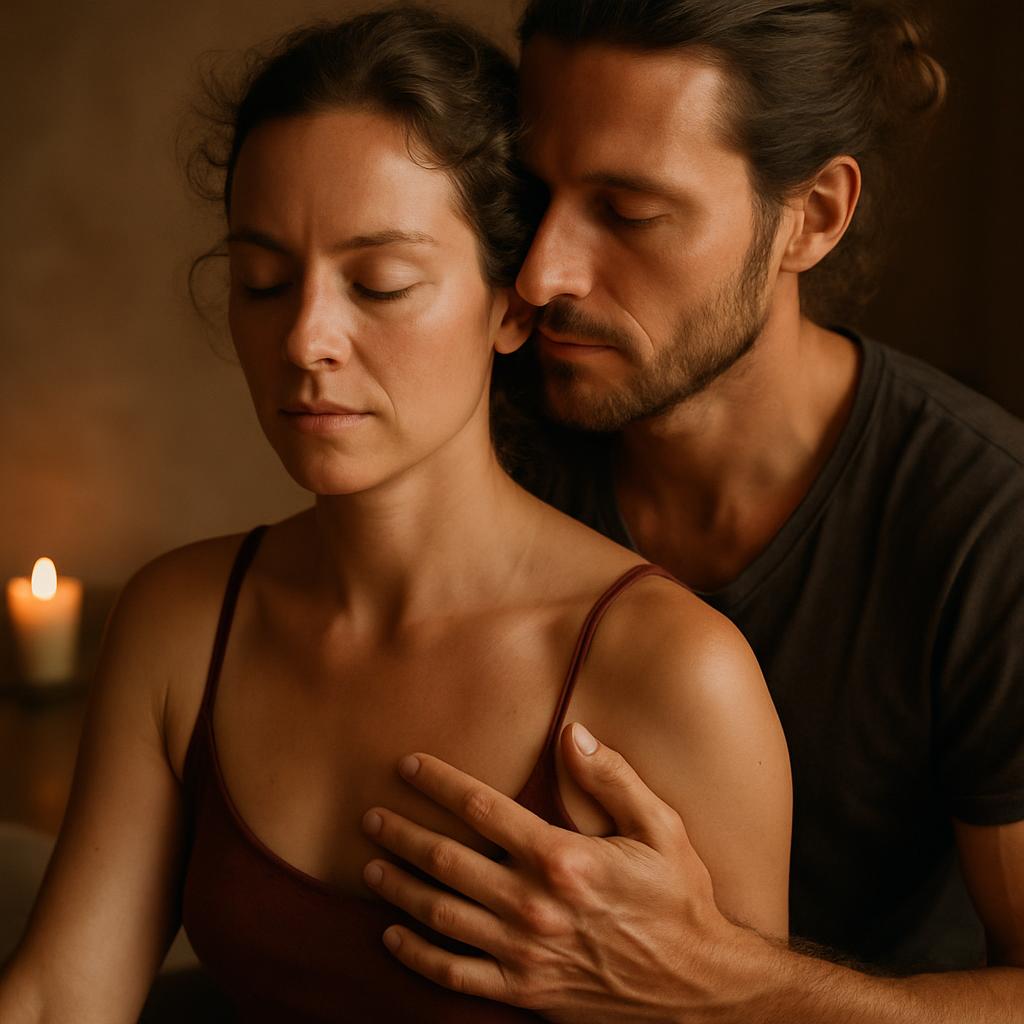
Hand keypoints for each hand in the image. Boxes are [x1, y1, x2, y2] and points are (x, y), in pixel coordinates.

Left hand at [361, 723, 762, 1021]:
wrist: (698, 987)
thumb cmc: (680, 899)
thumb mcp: (661, 828)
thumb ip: (614, 777)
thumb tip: (572, 733)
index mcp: (562, 858)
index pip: (482, 809)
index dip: (440, 783)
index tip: (409, 766)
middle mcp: (534, 904)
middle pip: (447, 860)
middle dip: (403, 833)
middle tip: (372, 816)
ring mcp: (524, 951)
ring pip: (440, 914)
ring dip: (399, 886)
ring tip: (371, 864)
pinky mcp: (523, 989)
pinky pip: (453, 973)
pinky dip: (417, 954)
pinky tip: (393, 934)